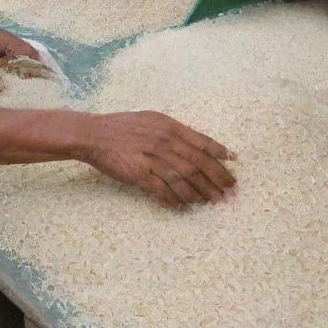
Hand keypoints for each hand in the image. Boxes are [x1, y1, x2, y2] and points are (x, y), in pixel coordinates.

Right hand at [84, 111, 236, 207]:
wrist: (94, 134)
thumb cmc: (122, 126)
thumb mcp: (151, 119)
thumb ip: (172, 131)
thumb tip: (194, 144)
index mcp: (169, 126)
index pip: (201, 140)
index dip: (219, 152)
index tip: (234, 161)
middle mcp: (164, 140)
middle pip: (197, 162)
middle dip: (217, 177)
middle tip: (229, 190)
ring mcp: (152, 158)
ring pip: (184, 178)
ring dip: (200, 192)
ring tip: (211, 201)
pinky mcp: (139, 174)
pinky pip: (162, 190)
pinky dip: (175, 200)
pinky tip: (183, 207)